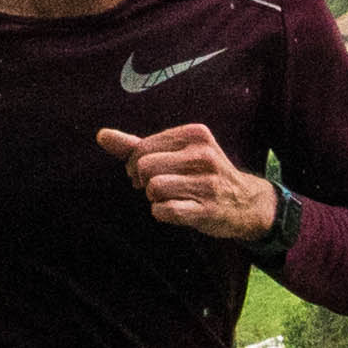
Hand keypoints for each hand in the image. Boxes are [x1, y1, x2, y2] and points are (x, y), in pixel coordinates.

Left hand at [98, 123, 274, 243]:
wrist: (246, 202)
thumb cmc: (201, 174)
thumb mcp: (175, 153)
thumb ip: (135, 145)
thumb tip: (101, 135)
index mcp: (195, 134)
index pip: (142, 147)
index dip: (135, 164)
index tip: (147, 173)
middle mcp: (204, 155)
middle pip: (145, 167)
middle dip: (142, 181)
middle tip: (155, 187)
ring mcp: (208, 184)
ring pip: (154, 188)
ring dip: (154, 198)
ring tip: (169, 197)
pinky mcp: (208, 210)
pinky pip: (165, 211)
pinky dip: (162, 213)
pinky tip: (176, 210)